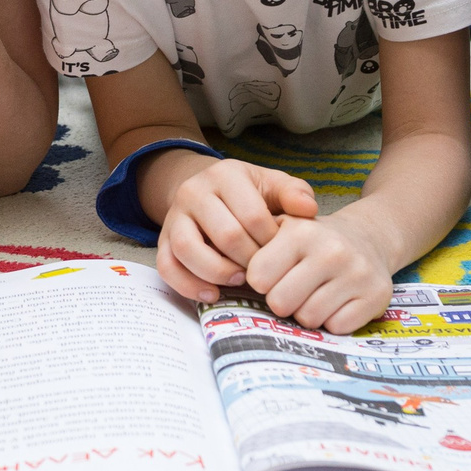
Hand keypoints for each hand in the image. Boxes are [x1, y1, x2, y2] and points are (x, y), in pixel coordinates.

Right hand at [154, 158, 318, 304]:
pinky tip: (212, 295)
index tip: (282, 255)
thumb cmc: (248, 194)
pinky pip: (167, 266)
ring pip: (187, 248)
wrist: (207, 191)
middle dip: (249, 261)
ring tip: (238, 281)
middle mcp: (194, 191)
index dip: (271, 243)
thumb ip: (293, 194)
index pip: (252, 215)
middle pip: (224, 234)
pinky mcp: (162, 239)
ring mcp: (174, 216)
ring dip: (217, 272)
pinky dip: (188, 285)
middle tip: (264, 274)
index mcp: (226, 175)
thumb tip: (308, 210)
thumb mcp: (272, 185)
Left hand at [243, 214, 395, 333]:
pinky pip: (337, 327)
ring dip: (307, 312)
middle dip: (283, 300)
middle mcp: (332, 250)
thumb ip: (253, 242)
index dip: (261, 281)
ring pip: (309, 318)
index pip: (258, 277)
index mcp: (302, 232)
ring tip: (316, 293)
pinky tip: (337, 301)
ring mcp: (357, 274)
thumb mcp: (284, 227)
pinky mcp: (376, 296)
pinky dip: (333, 320)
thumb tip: (227, 274)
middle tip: (294, 288)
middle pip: (281, 303)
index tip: (273, 274)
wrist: (368, 238)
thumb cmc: (313, 240)